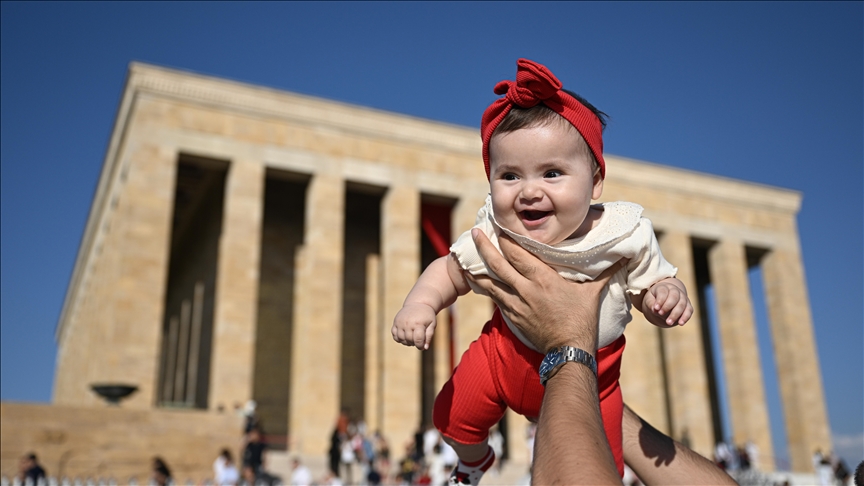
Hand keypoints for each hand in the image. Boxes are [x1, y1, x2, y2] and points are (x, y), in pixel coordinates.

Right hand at [391, 303, 436, 349]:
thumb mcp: (432, 324)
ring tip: (412, 338)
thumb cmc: (427, 315)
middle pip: (409, 340)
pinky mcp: (395, 322)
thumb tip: (425, 348)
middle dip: (414, 343)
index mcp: (418, 324)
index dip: (420, 346)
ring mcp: (400, 322)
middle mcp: (408, 323)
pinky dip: (399, 338)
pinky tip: (405, 336)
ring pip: (401, 339)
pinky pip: (394, 335)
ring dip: (406, 342)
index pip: (418, 340)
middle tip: (418, 340)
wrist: (418, 303)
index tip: (422, 346)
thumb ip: (429, 336)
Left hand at [465, 228, 623, 353]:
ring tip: (465, 257)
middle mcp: (525, 289)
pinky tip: (477, 281)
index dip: (507, 239)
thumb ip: (604, 272)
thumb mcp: (592, 293)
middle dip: (485, 247)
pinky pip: (494, 299)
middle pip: (499, 264)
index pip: (519, 254)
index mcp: (543, 279)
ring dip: (477, 269)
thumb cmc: (581, 320)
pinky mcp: (512, 317)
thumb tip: (623, 257)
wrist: (568, 350)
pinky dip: (485, 288)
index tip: (499, 226)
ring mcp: (516, 304)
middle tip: (474, 232)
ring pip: (490, 282)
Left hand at [643, 279, 692, 325]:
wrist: (665, 300)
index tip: (656, 308)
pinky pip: (689, 310)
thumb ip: (650, 303)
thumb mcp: (649, 299)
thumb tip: (655, 309)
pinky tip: (680, 323)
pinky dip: (686, 317)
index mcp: (664, 287)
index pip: (663, 292)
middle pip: (674, 297)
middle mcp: (675, 291)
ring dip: (676, 314)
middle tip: (660, 314)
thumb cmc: (655, 299)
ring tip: (668, 323)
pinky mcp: (688, 305)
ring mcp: (683, 298)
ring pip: (682, 304)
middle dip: (667, 306)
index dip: (660, 300)